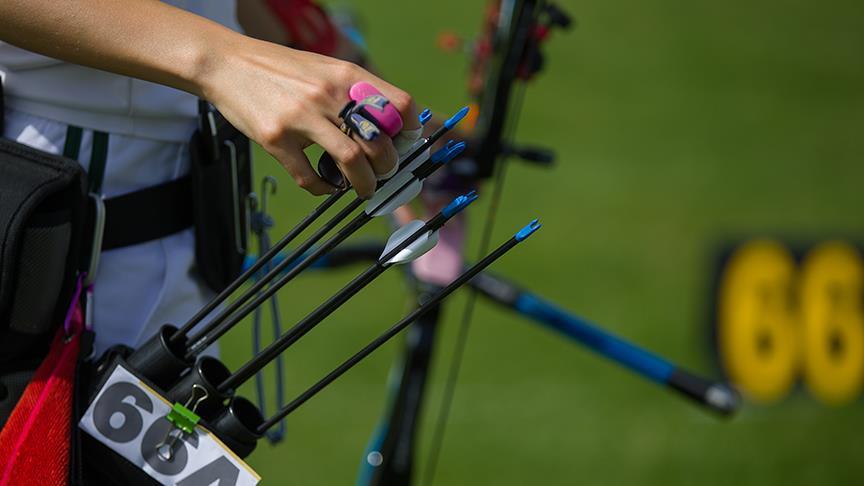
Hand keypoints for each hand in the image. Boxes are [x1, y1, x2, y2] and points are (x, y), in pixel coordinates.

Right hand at [200, 36, 418, 197]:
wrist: (227, 63)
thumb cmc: (280, 70)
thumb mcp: (323, 68)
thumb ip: (352, 91)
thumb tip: (387, 126)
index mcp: (345, 75)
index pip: (399, 105)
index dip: (411, 131)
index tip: (407, 146)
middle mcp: (328, 94)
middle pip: (379, 141)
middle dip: (388, 167)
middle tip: (383, 174)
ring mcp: (301, 117)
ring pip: (352, 161)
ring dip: (364, 184)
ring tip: (363, 190)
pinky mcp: (276, 138)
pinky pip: (309, 177)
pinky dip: (323, 188)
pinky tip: (326, 186)